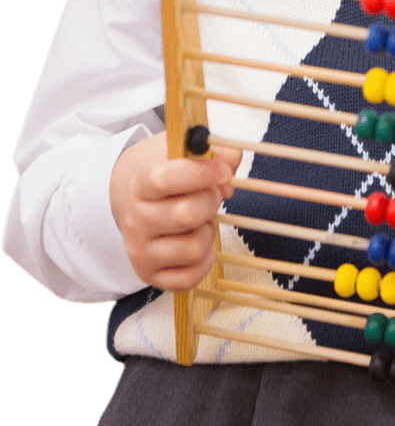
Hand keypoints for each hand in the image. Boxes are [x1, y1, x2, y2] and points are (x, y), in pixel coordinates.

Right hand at [109, 131, 241, 290]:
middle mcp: (136, 219)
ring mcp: (140, 250)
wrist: (132, 198)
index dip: (201, 174)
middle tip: (211, 194)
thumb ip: (213, 149)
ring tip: (201, 220)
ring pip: (193, 248)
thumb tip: (231, 161)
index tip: (222, 171)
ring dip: (208, 232)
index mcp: (140, 183)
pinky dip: (204, 261)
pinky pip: (188, 278)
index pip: (165, 180)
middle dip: (211, 201)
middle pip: (186, 215)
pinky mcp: (149, 275)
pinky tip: (199, 241)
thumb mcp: (182, 150)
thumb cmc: (164, 171)